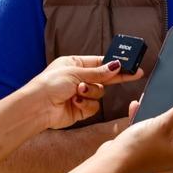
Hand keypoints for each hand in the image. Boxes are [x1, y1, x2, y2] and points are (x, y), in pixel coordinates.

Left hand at [22, 55, 143, 129]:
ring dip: (91, 92)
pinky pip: (93, 106)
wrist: (38, 107)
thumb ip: (98, 72)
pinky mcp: (80, 109)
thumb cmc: (50, 84)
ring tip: (78, 92)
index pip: (99, 63)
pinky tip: (75, 102)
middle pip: (103, 78)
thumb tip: (115, 66)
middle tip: (134, 74)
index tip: (129, 65)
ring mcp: (80, 94)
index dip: (114, 64)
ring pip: (99, 93)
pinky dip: (86, 104)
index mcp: (75, 64)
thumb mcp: (76, 72)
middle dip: (115, 77)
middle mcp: (78, 79)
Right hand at [100, 94, 172, 172]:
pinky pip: (146, 131)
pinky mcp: (142, 150)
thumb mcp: (162, 125)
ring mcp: (156, 153)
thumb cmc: (138, 147)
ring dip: (155, 112)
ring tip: (153, 98)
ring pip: (160, 127)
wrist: (110, 164)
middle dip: (172, 108)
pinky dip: (142, 120)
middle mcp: (171, 153)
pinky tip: (136, 107)